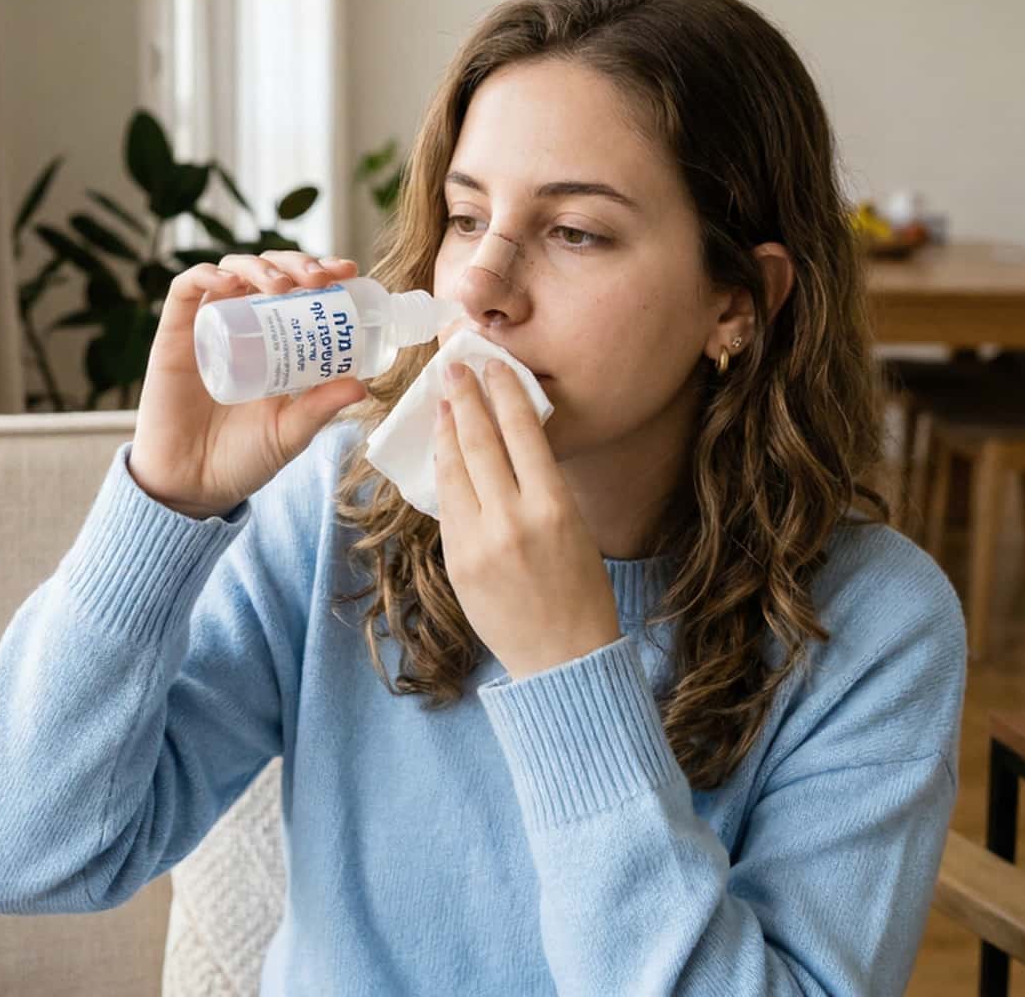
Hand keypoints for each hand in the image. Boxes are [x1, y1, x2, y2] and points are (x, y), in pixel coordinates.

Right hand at [130, 250, 366, 518]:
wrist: (194, 486)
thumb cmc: (244, 459)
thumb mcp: (291, 431)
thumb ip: (320, 408)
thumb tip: (362, 384)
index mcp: (276, 342)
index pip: (300, 290)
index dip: (323, 271)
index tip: (348, 272)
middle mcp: (242, 326)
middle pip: (269, 272)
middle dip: (297, 263)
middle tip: (319, 279)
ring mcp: (209, 327)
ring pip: (232, 270)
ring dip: (260, 266)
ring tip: (283, 285)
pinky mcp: (174, 335)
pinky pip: (186, 290)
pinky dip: (206, 274)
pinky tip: (229, 281)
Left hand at [434, 358, 620, 678]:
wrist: (563, 658)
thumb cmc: (581, 590)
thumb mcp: (576, 527)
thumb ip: (541, 485)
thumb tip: (510, 440)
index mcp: (553, 506)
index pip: (522, 431)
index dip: (504, 392)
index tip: (492, 365)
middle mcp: (513, 519)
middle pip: (479, 442)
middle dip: (464, 399)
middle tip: (453, 368)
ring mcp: (479, 542)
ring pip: (454, 470)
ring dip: (446, 431)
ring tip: (443, 403)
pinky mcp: (456, 562)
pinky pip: (447, 505)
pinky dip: (444, 473)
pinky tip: (443, 453)